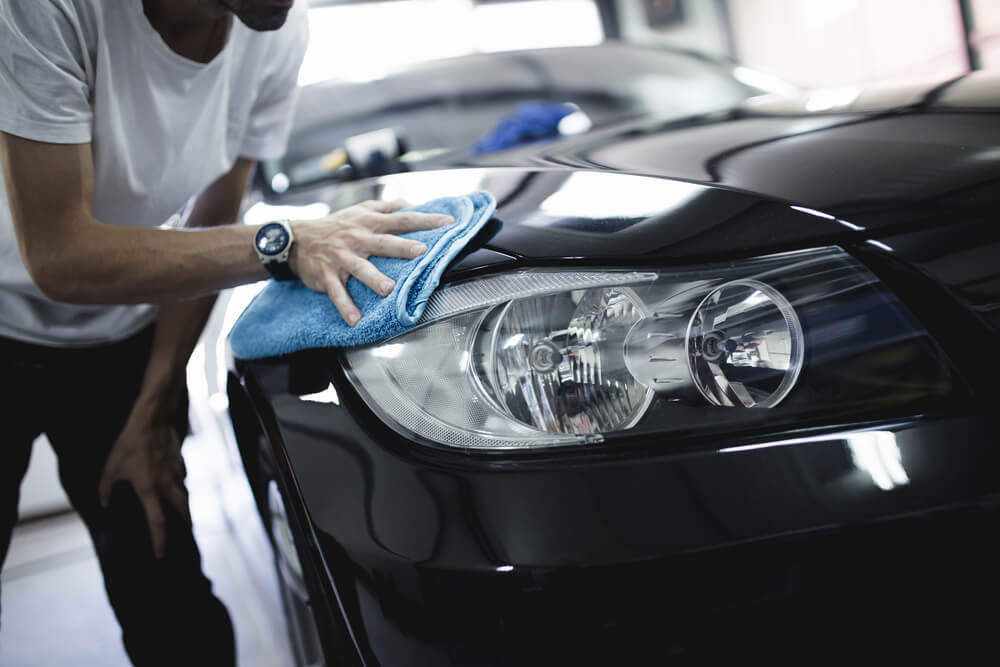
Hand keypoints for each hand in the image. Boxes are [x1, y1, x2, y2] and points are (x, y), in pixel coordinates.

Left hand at [98, 413, 188, 558]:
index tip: (162, 555)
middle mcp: (167, 485)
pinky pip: (182, 478)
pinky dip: (179, 484)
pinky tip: (174, 482)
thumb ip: (106, 489)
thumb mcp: (111, 467)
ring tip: (181, 512)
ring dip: (183, 505)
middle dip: (185, 524)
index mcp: (149, 490)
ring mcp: (177, 473)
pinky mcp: (180, 462)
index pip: (158, 522)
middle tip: (186, 533)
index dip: (160, 541)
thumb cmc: (129, 444)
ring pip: (184, 494)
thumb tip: (104, 504)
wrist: (152, 420)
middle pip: (182, 511)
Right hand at [289, 199, 452, 325]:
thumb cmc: (336, 225)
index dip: (424, 220)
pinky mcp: (327, 275)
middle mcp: (357, 239)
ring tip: (388, 290)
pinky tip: (355, 320)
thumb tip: (411, 203)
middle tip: (420, 252)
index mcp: (369, 223)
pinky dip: (345, 306)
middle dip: (401, 247)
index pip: (401, 219)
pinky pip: (336, 292)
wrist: (297, 239)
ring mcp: (341, 258)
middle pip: (383, 243)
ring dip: (373, 279)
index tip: (448, 222)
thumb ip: (387, 207)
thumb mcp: (360, 210)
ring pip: (359, 268)